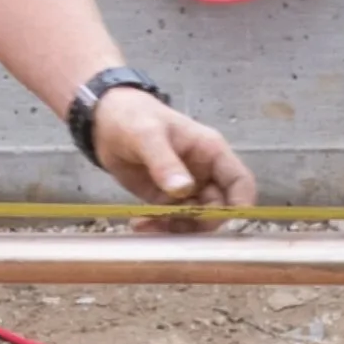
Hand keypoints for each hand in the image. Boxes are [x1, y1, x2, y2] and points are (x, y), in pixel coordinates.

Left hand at [91, 88, 257, 231]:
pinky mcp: (166, 198)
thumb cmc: (132, 116)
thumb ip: (165, 161)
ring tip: (147, 225)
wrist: (103, 119)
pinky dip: (160, 226)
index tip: (224, 221)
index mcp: (211, 152)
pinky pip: (172, 219)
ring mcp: (186, 188)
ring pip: (195, 218)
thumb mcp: (146, 134)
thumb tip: (183, 190)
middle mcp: (204, 173)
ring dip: (177, 227)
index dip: (240, 204)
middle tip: (171, 226)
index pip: (240, 182)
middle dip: (200, 222)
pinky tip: (139, 224)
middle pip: (219, 208)